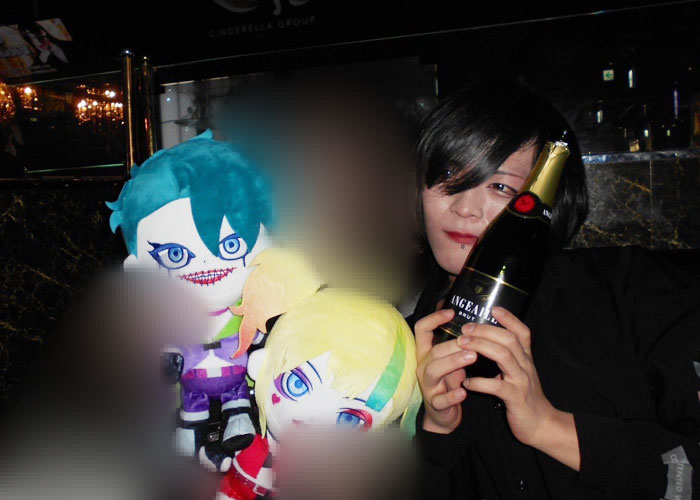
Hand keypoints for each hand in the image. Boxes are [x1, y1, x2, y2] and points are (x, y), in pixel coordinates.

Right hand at [415, 309, 476, 433]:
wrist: (443, 414)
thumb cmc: (449, 380)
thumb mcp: (451, 359)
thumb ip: (457, 342)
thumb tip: (471, 318)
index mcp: (427, 352)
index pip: (422, 329)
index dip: (434, 319)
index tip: (452, 312)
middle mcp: (423, 366)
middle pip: (433, 350)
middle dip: (453, 344)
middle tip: (474, 342)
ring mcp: (428, 385)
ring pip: (434, 370)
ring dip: (453, 362)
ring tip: (472, 357)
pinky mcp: (435, 404)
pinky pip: (440, 399)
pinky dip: (452, 395)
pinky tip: (464, 391)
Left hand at [461, 306, 579, 469]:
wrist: (541, 424)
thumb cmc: (524, 397)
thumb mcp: (519, 372)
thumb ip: (507, 358)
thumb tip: (485, 341)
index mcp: (526, 358)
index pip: (522, 332)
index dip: (509, 318)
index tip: (493, 308)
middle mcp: (526, 365)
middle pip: (509, 339)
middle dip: (486, 330)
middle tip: (465, 328)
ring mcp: (522, 381)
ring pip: (504, 356)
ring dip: (481, 347)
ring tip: (463, 344)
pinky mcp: (516, 398)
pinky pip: (497, 386)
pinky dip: (480, 382)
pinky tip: (467, 382)